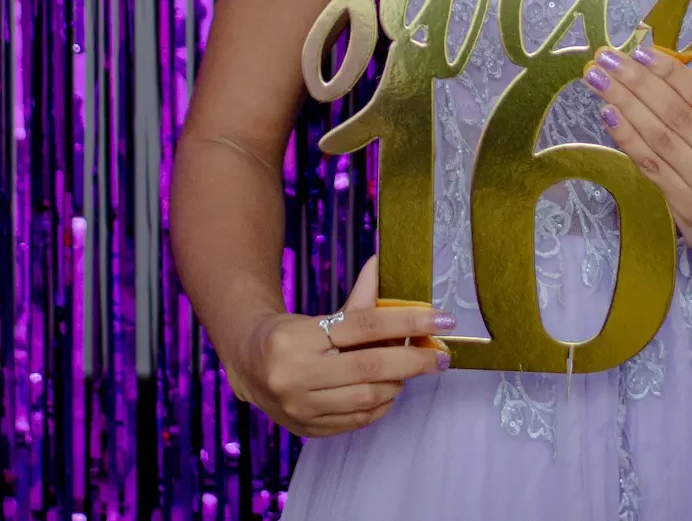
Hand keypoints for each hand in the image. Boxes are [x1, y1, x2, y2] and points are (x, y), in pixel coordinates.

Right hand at [224, 255, 455, 437]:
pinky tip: (388, 390)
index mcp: (298, 336)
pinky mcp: (307, 428)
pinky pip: (359, 419)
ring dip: (398, 383)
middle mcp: (295, 375)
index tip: (443, 320)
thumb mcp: (320, 314)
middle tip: (442, 356)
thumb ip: (359, 296)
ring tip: (408, 371)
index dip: (409, 320)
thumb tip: (385, 262)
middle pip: (371, 367)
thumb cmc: (291, 334)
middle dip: (415, 361)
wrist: (248, 366)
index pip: (365, 325)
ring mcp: (300, 407)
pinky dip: (380, 404)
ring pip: (368, 397)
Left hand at [584, 41, 691, 273]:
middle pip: (677, 117)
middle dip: (638, 83)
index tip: (639, 52)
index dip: (670, 73)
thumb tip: (655, 69)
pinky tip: (609, 114)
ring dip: (624, 105)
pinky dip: (627, 137)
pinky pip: (650, 165)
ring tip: (599, 81)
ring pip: (659, 140)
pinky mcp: (684, 208)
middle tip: (608, 59)